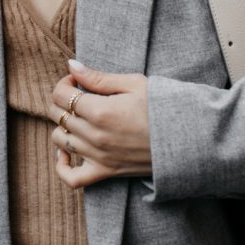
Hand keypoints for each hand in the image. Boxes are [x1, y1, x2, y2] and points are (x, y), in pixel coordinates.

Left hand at [49, 61, 152, 189]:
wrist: (187, 138)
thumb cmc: (163, 106)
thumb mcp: (133, 84)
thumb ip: (98, 77)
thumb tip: (72, 66)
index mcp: (100, 111)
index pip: (61, 95)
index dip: (64, 83)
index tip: (76, 81)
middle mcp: (95, 135)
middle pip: (57, 115)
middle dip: (62, 100)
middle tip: (78, 95)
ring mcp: (99, 156)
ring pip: (59, 140)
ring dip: (62, 126)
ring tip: (77, 118)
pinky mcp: (106, 172)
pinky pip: (72, 178)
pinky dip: (62, 166)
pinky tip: (65, 152)